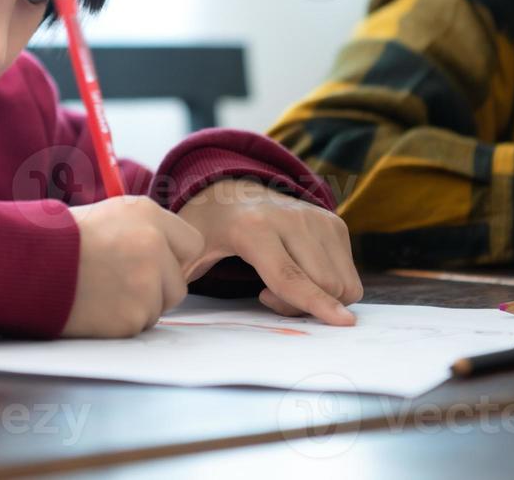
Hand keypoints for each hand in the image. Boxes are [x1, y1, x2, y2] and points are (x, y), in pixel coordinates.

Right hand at [61, 196, 205, 337]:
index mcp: (148, 215)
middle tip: (120, 286)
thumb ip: (142, 232)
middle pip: (178, 283)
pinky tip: (93, 308)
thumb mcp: (106, 216)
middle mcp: (154, 246)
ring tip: (99, 294)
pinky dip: (118, 323)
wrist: (22, 265)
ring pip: (158, 308)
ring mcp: (146, 284)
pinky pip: (137, 327)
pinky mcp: (132, 317)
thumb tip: (164, 255)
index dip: (172, 259)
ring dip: (135, 307)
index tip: (153, 266)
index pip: (191, 244)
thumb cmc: (55, 239)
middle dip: (156, 289)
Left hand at [176, 177, 361, 325]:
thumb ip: (181, 275)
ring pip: (342, 282)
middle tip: (269, 297)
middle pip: (322, 285)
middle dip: (303, 307)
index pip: (289, 276)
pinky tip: (300, 271)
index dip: (314, 303)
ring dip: (319, 298)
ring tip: (284, 284)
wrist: (232, 189)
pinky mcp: (334, 222)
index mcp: (253, 229)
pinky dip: (329, 285)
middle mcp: (291, 218)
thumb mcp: (190, 251)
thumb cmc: (209, 229)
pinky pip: (348, 274)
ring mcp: (316, 218)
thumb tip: (165, 298)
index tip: (342, 324)